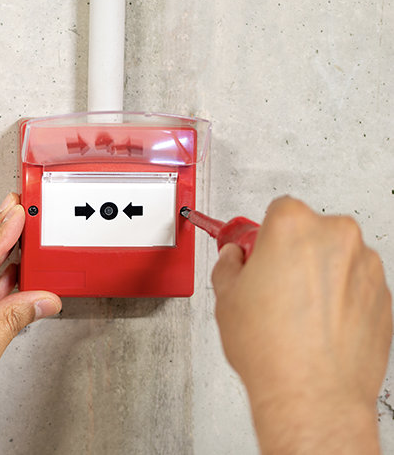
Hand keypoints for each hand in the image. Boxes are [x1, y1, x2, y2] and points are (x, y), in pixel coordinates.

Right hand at [212, 196, 391, 454]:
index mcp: (293, 225)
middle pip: (310, 230)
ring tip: (295, 310)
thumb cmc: (272, 349)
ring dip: (318, 272)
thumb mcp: (225, 296)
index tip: (258, 249)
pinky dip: (340, 295)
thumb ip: (228, 264)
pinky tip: (317, 323)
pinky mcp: (383, 294)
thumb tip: (234, 258)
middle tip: (273, 283)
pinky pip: (355, 283)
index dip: (264, 233)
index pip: (279, 209)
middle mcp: (335, 237)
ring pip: (334, 256)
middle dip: (292, 250)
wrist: (312, 395)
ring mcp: (365, 266)